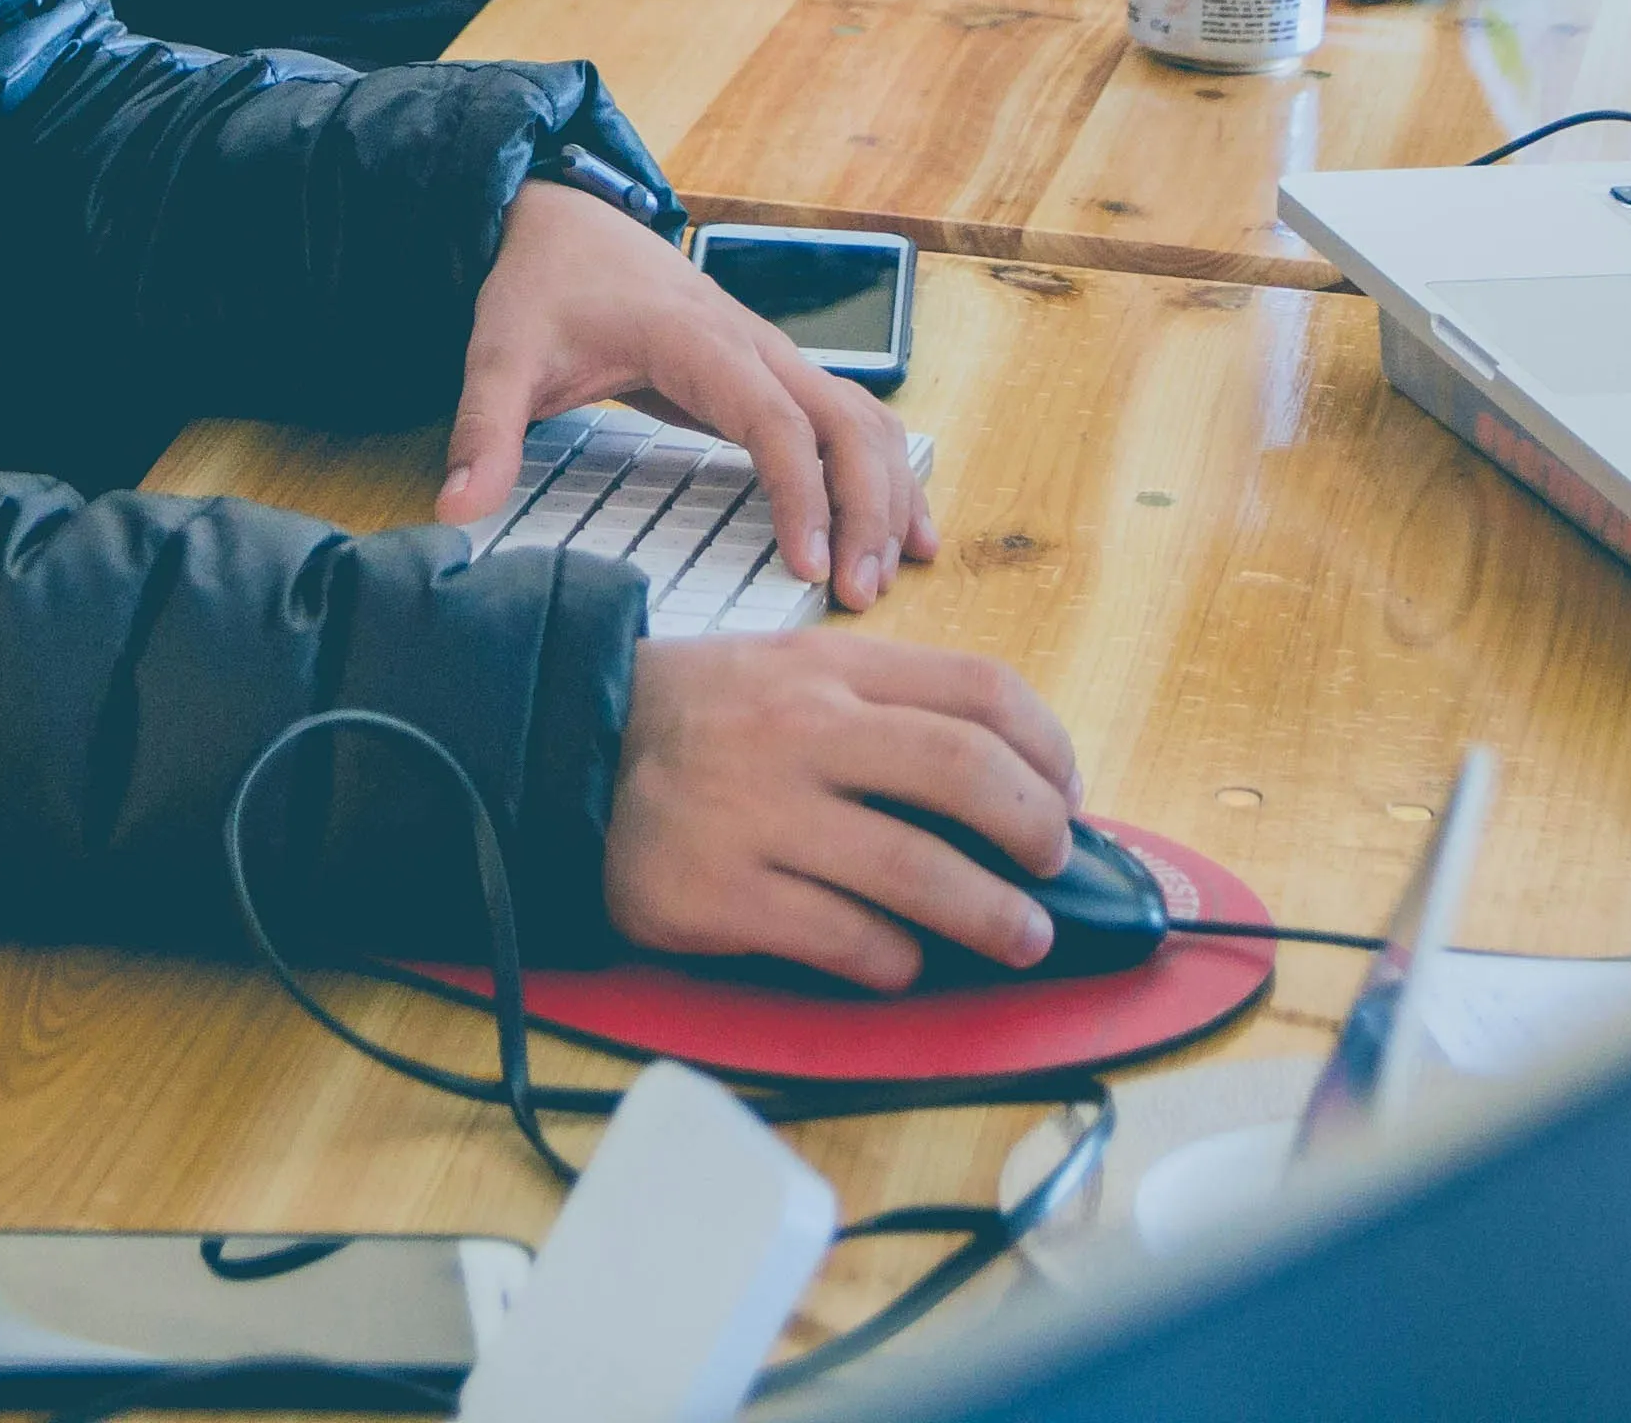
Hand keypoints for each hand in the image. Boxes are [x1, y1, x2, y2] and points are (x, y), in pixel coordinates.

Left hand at [436, 183, 935, 604]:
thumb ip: (482, 432)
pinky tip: (899, 522)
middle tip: (860, 593)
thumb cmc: (539, 287)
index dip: (800, 494)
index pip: (774, 421)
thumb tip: (454, 511)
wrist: (560, 218)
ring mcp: (769, 353)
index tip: (809, 566)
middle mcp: (751, 343)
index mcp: (695, 339)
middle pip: (842, 422)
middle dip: (866, 505)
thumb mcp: (498, 355)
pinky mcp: (769, 371)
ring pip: (861, 416)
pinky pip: (848, 416)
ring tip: (898, 569)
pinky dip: (883, 466)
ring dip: (888, 488)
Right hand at [605, 634, 1085, 988]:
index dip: (1047, 746)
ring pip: (917, 869)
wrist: (562, 751)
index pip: (977, 689)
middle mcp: (801, 730)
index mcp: (829, 666)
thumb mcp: (789, 670)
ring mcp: (760, 814)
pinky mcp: (719, 895)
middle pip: (965, 772)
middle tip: (1054, 866)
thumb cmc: (700, 721)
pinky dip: (893, 960)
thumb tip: (1008, 780)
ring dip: (991, 916)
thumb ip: (884, 708)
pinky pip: (843, 938)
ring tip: (1020, 939)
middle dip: (1036, 828)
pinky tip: (902, 963)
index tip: (1068, 793)